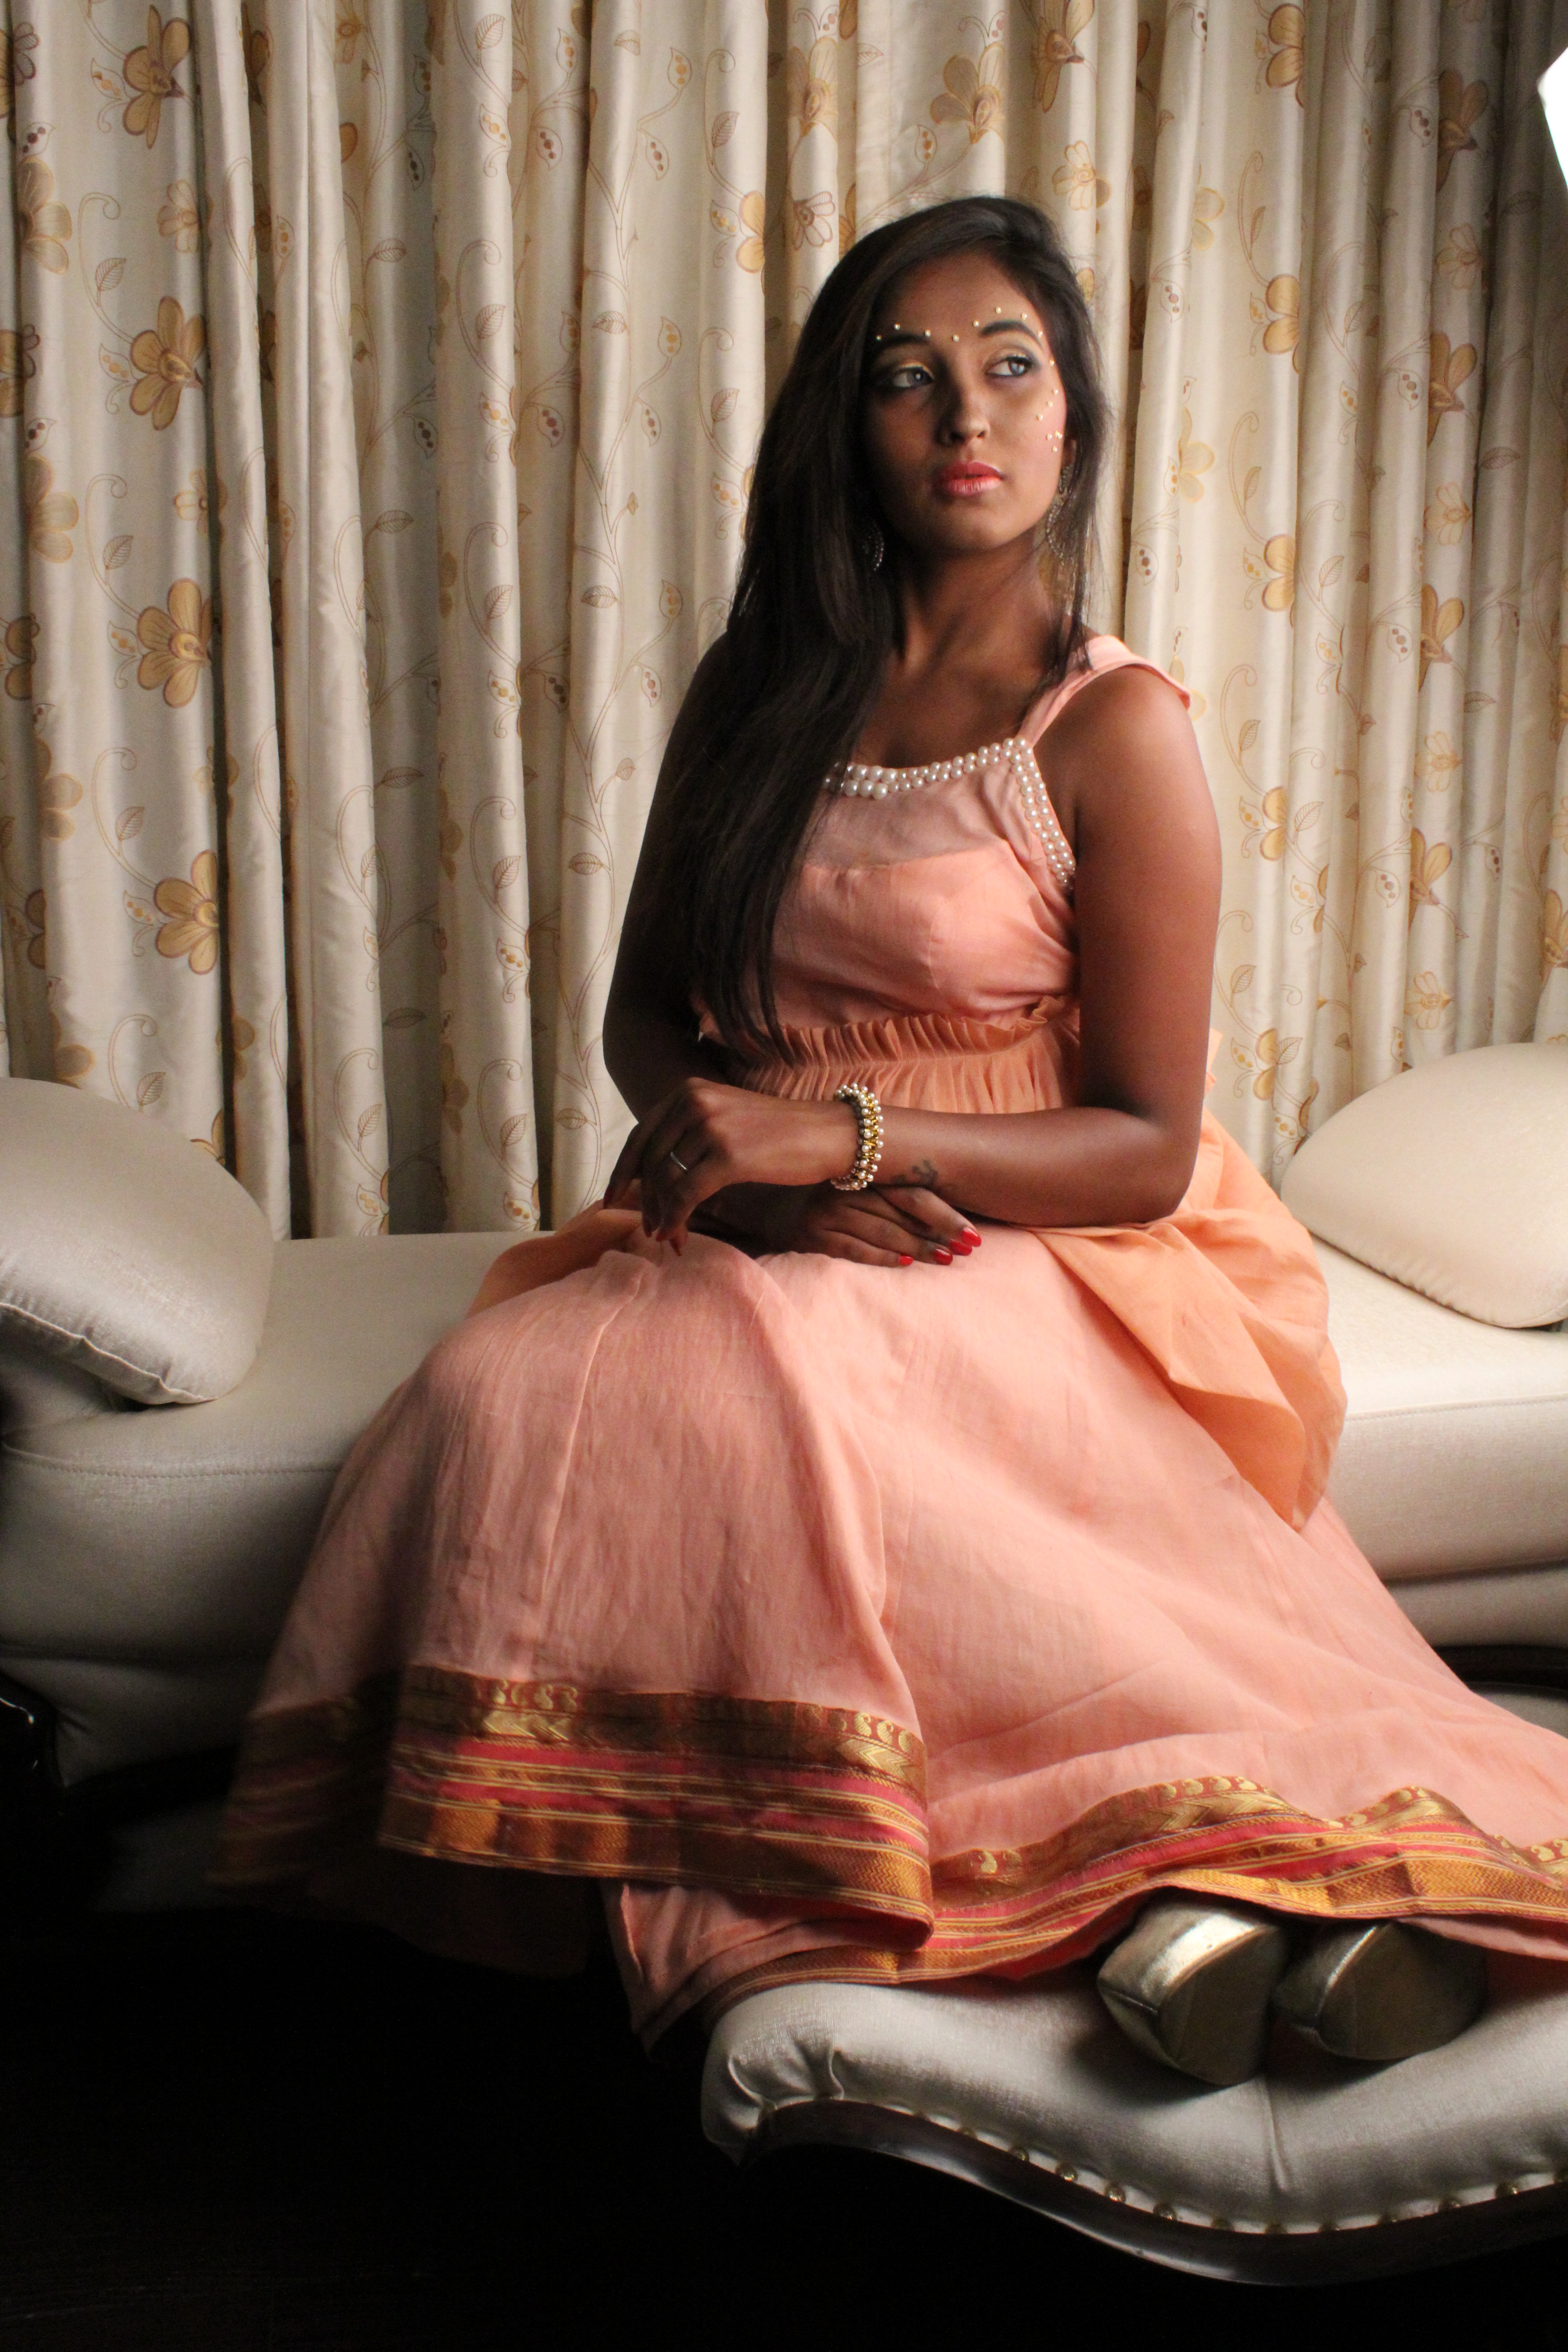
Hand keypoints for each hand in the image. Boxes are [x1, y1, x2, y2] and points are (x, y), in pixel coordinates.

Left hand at [606, 1076, 859, 1238]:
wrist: (828, 1133)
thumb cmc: (779, 1135)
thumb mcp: (726, 1120)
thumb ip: (688, 1135)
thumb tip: (651, 1176)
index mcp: (689, 1092)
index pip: (641, 1135)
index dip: (622, 1171)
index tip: (611, 1199)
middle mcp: (694, 1102)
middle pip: (649, 1161)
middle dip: (644, 1201)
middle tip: (649, 1229)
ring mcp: (710, 1127)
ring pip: (664, 1180)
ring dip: (661, 1216)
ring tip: (668, 1237)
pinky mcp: (727, 1155)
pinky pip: (685, 1194)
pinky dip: (675, 1219)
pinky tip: (676, 1236)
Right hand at [775, 1184, 980, 1267]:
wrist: (774, 1205)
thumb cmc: (833, 1196)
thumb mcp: (861, 1182)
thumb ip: (895, 1185)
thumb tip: (951, 1206)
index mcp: (864, 1171)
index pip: (912, 1191)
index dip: (945, 1213)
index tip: (972, 1233)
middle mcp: (847, 1189)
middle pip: (902, 1211)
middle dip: (939, 1232)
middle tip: (968, 1249)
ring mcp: (828, 1212)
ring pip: (882, 1231)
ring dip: (917, 1248)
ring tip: (945, 1259)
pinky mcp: (814, 1236)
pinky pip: (855, 1249)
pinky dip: (882, 1258)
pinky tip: (906, 1266)